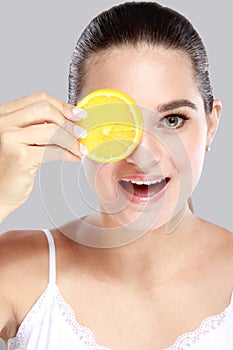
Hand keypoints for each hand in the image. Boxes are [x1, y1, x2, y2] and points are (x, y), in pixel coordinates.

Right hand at [0, 91, 86, 221]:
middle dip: (69, 122)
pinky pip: (53, 150)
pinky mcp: (20, 158)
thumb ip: (39, 125)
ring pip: (52, 130)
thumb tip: (72, 119)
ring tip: (80, 148)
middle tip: (82, 132)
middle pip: (46, 110)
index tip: (78, 114)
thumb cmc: (10, 167)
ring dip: (72, 140)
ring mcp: (9, 139)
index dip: (63, 105)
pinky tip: (74, 157)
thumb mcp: (22, 139)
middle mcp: (3, 123)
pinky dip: (69, 153)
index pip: (39, 98)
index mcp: (4, 114)